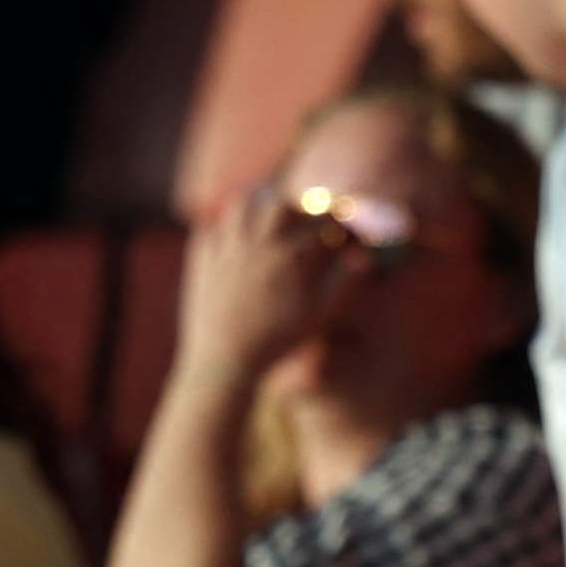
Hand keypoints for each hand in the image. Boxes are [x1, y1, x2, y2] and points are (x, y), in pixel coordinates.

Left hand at [171, 180, 355, 389]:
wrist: (225, 361)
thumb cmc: (277, 341)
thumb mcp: (318, 316)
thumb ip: (344, 284)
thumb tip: (363, 257)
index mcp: (291, 256)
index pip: (320, 222)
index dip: (334, 222)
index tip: (339, 230)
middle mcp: (258, 244)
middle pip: (280, 205)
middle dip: (295, 209)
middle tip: (301, 221)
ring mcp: (227, 248)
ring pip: (240, 205)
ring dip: (256, 207)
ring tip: (266, 222)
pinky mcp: (201, 259)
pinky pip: (208, 229)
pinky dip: (221, 229)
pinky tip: (232, 241)